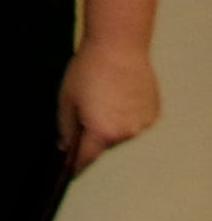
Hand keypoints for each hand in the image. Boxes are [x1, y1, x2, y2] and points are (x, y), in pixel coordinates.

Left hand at [58, 40, 160, 175]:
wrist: (118, 47)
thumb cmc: (88, 71)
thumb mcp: (67, 99)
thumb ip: (66, 127)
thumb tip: (66, 145)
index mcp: (102, 133)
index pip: (87, 158)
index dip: (76, 166)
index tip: (71, 173)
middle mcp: (126, 134)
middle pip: (104, 143)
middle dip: (93, 133)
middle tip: (86, 107)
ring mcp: (142, 124)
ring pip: (121, 132)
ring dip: (111, 123)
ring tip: (103, 95)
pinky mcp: (153, 113)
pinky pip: (135, 121)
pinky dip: (126, 114)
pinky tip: (119, 94)